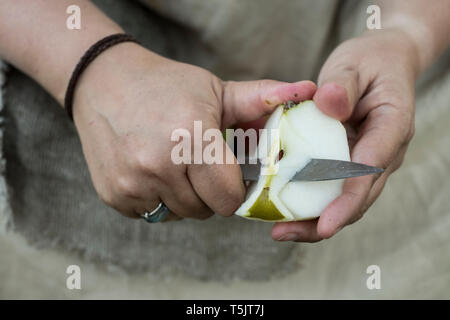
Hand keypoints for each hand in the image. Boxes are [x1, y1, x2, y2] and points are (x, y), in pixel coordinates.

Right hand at [73, 42, 315, 220]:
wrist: (104, 83)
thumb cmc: (165, 85)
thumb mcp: (214, 89)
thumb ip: (261, 98)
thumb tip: (306, 91)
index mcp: (191, 138)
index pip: (229, 196)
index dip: (234, 188)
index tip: (230, 175)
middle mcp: (159, 165)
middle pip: (205, 210)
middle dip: (211, 193)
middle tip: (202, 166)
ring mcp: (132, 183)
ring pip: (180, 214)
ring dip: (185, 197)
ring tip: (176, 165)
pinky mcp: (114, 195)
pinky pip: (153, 214)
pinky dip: (159, 199)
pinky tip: (152, 171)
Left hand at [273, 29, 417, 241]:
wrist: (384, 62)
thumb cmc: (370, 61)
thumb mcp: (354, 64)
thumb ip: (342, 84)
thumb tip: (328, 103)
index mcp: (391, 126)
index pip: (369, 170)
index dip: (347, 200)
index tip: (325, 224)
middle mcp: (384, 151)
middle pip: (359, 196)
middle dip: (324, 221)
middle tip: (285, 234)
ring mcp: (370, 159)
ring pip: (348, 199)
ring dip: (315, 219)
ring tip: (280, 231)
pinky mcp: (353, 161)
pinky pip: (336, 187)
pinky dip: (314, 202)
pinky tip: (286, 209)